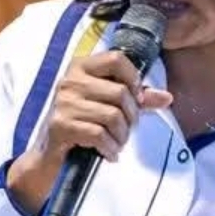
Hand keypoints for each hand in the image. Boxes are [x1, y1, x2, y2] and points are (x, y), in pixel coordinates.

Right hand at [6, 51, 172, 214]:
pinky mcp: (60, 125)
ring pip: (113, 116)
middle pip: (120, 92)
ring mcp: (63, 103)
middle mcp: (70, 81)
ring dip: (121, 136)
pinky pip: (99, 134)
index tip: (135, 99)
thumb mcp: (107, 106)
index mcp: (81, 67)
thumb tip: (167, 98)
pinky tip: (109, 153)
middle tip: (126, 130)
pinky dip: (110, 148)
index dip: (133, 79)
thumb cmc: (80, 125)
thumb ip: (136, 99)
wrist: (47, 156)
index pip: (117, 59)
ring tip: (117, 143)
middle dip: (131, 117)